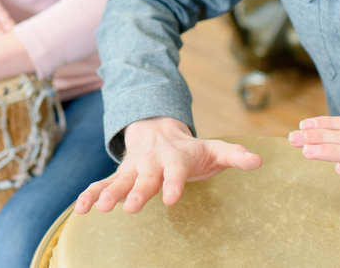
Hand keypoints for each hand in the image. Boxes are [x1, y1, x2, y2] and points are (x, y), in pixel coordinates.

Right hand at [74, 117, 262, 214]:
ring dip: (108, 193)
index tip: (171, 199)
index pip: (174, 172)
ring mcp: (133, 169)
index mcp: (174, 158)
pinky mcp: (120, 176)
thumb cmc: (190, 149)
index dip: (173, 184)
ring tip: (99, 208)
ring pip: (119, 181)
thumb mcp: (214, 149)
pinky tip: (81, 209)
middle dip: (136, 192)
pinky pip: (101, 185)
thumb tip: (258, 161)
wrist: (157, 130)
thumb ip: (234, 155)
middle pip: (143, 178)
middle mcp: (151, 163)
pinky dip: (90, 194)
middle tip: (128, 208)